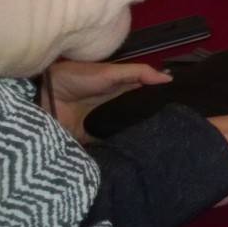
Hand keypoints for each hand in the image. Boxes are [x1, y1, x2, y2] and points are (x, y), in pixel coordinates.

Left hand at [42, 60, 171, 141]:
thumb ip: (139, 74)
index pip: (147, 99)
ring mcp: (105, 126)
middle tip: (176, 132)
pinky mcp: (93, 141)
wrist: (45, 96)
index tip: (181, 111)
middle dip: (154, 124)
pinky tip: (137, 154)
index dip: (162, 103)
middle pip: (139, 118)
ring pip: (128, 133)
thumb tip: (170, 79)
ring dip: (139, 137)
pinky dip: (121, 150)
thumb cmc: (79, 78)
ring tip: (163, 146)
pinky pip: (111, 147)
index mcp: (123, 92)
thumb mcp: (112, 72)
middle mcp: (117, 109)